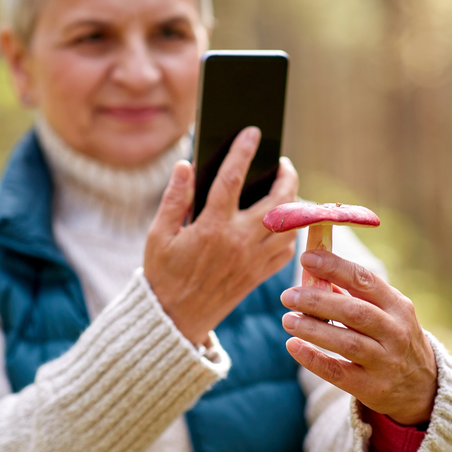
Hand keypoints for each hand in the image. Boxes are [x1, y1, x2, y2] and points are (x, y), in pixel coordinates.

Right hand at [144, 127, 298, 344]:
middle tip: (283, 164)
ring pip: (289, 225)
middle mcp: (239, 241)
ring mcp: (254, 259)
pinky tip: (282, 223)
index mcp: (211, 228)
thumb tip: (186, 164)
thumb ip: (174, 198)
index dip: (242, 151)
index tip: (251, 132)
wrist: (175, 319)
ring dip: (293, 203)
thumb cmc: (163, 274)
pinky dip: (290, 232)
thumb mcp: (158, 235)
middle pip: (278, 201)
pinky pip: (287, 249)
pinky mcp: (260, 275)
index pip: (231, 179)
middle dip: (286, 176)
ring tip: (286, 189)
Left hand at [280, 251, 436, 425]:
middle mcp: (395, 332)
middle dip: (318, 301)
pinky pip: (338, 372)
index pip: (365, 280)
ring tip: (287, 319)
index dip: (335, 267)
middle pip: (354, 312)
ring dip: (313, 329)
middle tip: (288, 296)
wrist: (422, 387)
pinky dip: (314, 359)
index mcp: (397, 306)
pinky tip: (293, 346)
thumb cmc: (393, 338)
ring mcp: (385, 361)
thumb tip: (313, 273)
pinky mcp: (372, 387)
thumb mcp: (386, 313)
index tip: (306, 258)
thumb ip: (353, 294)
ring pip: (346, 342)